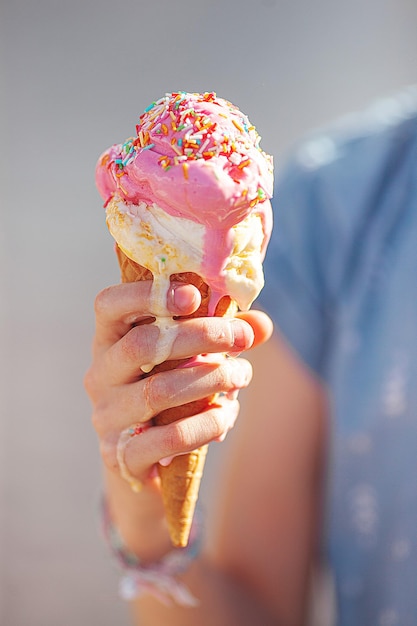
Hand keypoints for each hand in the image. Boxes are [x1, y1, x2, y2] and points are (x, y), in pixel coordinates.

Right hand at [84, 279, 272, 488]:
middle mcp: (100, 375)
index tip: (194, 296)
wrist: (146, 462)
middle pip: (142, 345)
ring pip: (159, 391)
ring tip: (242, 374)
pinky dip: (208, 423)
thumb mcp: (188, 359)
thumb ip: (222, 337)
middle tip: (241, 337)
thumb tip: (261, 325)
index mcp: (110, 340)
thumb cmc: (169, 394)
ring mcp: (107, 417)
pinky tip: (228, 413)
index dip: (147, 294)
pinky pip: (171, 437)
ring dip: (212, 379)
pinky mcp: (122, 455)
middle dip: (200, 335)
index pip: (109, 304)